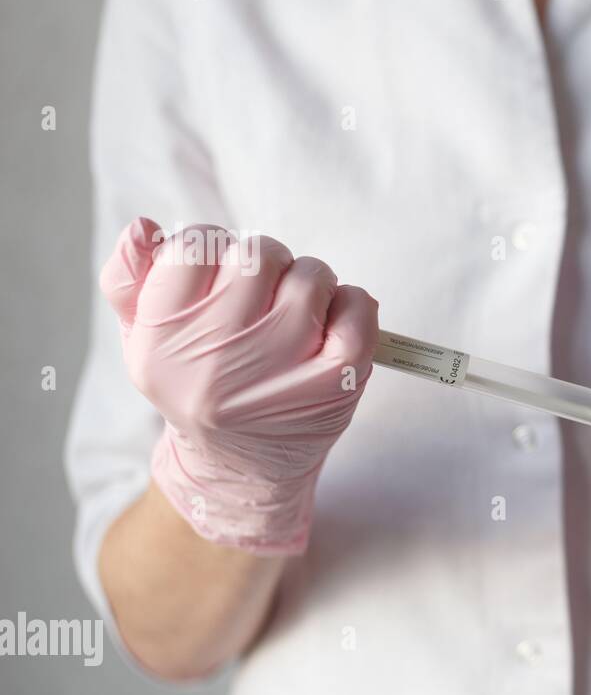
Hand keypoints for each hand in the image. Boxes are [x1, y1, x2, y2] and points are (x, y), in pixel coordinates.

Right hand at [100, 218, 378, 553]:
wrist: (242, 466)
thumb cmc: (195, 383)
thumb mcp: (143, 338)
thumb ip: (129, 277)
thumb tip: (145, 228)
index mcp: (160, 340)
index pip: (194, 246)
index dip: (215, 248)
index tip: (221, 274)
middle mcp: (214, 359)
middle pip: (256, 253)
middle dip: (266, 263)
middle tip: (263, 297)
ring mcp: (278, 374)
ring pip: (310, 276)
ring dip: (310, 282)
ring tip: (296, 316)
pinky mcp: (334, 386)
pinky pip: (357, 309)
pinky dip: (353, 304)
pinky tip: (334, 323)